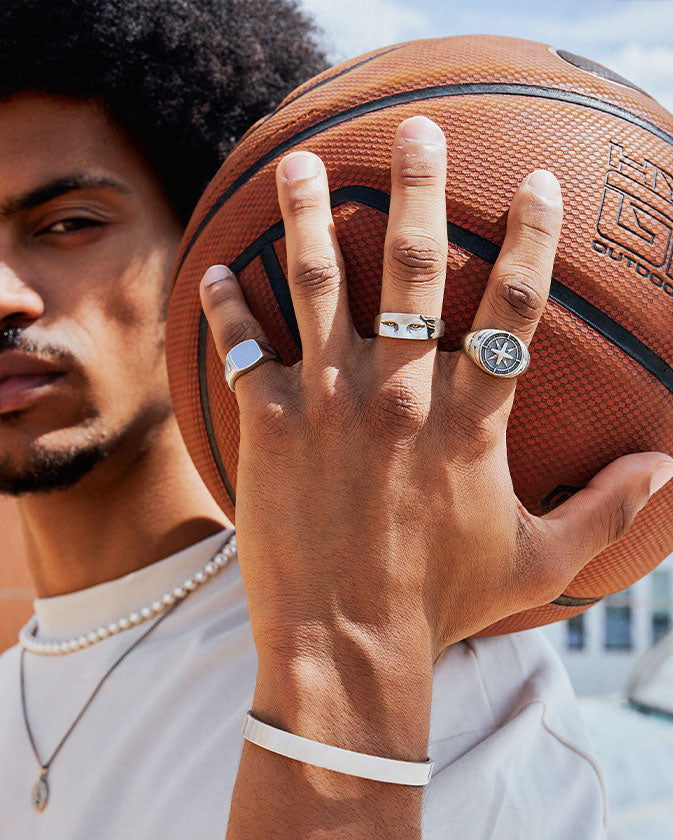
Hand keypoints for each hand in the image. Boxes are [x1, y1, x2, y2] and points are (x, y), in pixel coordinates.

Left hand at [201, 115, 672, 665]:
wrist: (348, 644)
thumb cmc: (442, 602)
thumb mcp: (538, 558)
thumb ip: (606, 510)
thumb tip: (670, 472)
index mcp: (466, 416)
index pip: (511, 306)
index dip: (530, 239)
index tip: (539, 186)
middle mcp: (397, 391)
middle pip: (411, 265)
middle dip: (419, 188)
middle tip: (417, 131)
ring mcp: (325, 400)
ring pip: (316, 281)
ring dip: (310, 215)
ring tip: (304, 164)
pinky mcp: (266, 422)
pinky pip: (241, 346)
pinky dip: (227, 306)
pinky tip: (217, 271)